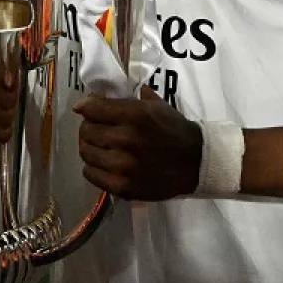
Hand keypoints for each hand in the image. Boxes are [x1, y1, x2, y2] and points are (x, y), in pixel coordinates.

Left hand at [75, 87, 202, 200]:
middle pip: (86, 131)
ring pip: (86, 153)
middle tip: (95, 127)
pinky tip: (101, 163)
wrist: (196, 163)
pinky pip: (91, 174)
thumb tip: (97, 95)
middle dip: (88, 126)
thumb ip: (127, 98)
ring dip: (89, 147)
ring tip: (98, 146)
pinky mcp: (123, 187)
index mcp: (136, 116)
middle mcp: (127, 140)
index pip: (93, 109)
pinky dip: (92, 167)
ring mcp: (124, 166)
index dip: (86, 107)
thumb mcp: (156, 106)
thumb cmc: (174, 130)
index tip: (86, 108)